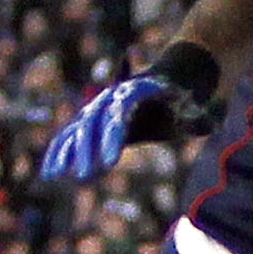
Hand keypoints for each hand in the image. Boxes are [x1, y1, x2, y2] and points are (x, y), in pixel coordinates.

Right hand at [38, 70, 218, 180]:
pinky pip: (73, 135)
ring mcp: (102, 108)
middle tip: (84, 176)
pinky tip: (49, 173)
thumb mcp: (199, 108)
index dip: (112, 139)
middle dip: (87, 150)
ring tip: (55, 175)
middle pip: (94, 123)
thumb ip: (199, 117)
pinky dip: (61, 151)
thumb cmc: (188, 99)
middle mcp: (114, 97)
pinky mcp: (95, 120)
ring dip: (67, 152)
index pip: (120, 116)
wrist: (176, 76)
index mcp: (136, 92)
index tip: (108, 163)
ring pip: (78, 128)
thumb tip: (203, 124)